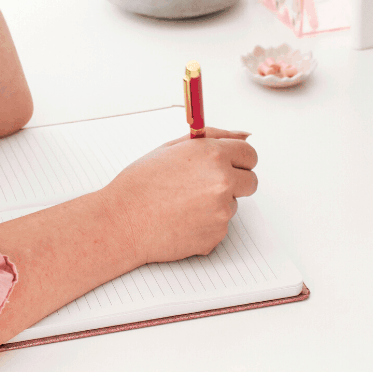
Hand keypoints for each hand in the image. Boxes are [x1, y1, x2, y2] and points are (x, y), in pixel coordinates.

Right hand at [101, 127, 257, 264]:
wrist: (122, 221)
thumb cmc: (140, 185)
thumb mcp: (171, 148)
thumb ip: (212, 138)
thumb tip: (244, 136)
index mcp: (212, 155)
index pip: (249, 155)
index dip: (238, 160)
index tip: (229, 165)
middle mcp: (222, 181)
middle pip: (250, 182)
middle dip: (235, 182)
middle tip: (204, 186)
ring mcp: (222, 211)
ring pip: (233, 205)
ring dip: (216, 204)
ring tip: (182, 204)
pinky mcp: (217, 235)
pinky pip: (220, 226)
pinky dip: (206, 224)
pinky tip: (181, 220)